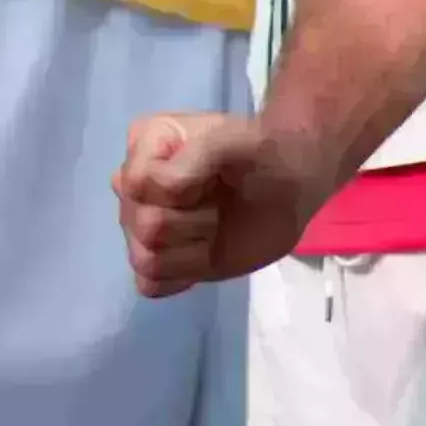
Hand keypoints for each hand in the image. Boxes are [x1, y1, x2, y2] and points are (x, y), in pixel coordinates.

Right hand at [117, 111, 315, 296]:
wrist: (288, 184)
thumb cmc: (259, 153)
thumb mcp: (231, 140)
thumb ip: (194, 157)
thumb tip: (165, 191)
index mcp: (143, 145)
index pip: (136, 184)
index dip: (177, 190)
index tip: (210, 176)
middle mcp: (137, 187)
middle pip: (141, 224)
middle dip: (190, 221)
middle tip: (219, 205)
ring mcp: (148, 226)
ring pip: (144, 258)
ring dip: (190, 249)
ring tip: (214, 227)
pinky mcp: (166, 261)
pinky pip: (149, 284)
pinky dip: (181, 275)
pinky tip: (206, 254)